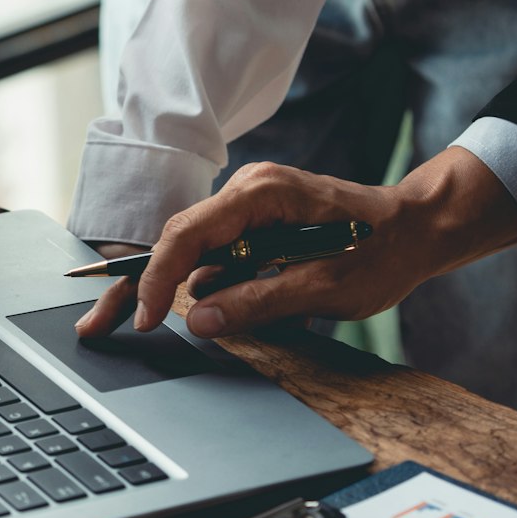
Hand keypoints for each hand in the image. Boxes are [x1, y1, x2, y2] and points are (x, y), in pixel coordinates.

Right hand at [76, 150, 516, 340]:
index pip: (187, 237)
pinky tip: (198, 307)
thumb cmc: (384, 250)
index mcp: (261, 195)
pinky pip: (213, 254)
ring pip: (189, 249)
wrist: (421, 226)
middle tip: (95, 325)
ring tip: (131, 321)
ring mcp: (247, 205)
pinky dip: (198, 283)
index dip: (157, 281)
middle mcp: (246, 191)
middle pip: (173, 240)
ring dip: (164, 287)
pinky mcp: (253, 223)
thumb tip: (198, 321)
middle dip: (134, 284)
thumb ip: (258, 301)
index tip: (144, 321)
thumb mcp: (326, 286)